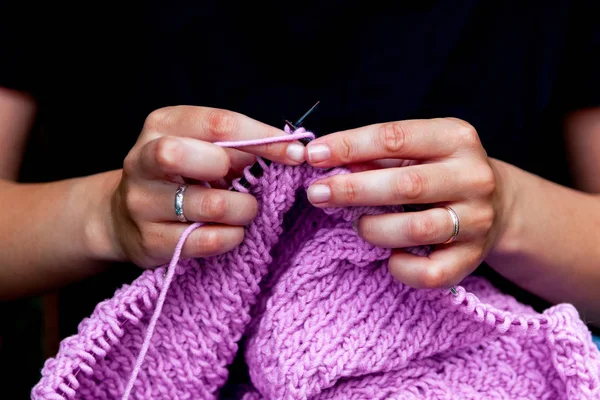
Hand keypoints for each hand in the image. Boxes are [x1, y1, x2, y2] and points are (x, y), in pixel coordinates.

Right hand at [107, 106, 306, 267]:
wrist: (125, 218)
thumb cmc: (179, 176)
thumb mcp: (201, 148)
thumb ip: (237, 145)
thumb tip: (287, 151)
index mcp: (162, 125)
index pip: (218, 123)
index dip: (263, 138)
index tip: (296, 153)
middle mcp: (143, 160)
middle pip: (180, 154)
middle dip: (229, 168)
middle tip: (246, 182)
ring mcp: (142, 202)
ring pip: (208, 204)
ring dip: (243, 210)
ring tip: (245, 210)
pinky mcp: (150, 240)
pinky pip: (206, 240)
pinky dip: (231, 236)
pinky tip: (232, 231)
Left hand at [304, 118, 506, 288]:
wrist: (496, 205)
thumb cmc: (437, 172)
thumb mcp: (415, 151)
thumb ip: (374, 155)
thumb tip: (323, 160)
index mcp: (456, 138)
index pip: (395, 138)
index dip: (349, 146)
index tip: (313, 155)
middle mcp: (473, 177)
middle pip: (405, 185)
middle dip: (352, 189)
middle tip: (316, 194)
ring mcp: (477, 220)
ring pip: (416, 230)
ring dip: (374, 229)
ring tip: (358, 225)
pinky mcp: (472, 258)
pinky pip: (430, 273)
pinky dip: (401, 268)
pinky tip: (390, 258)